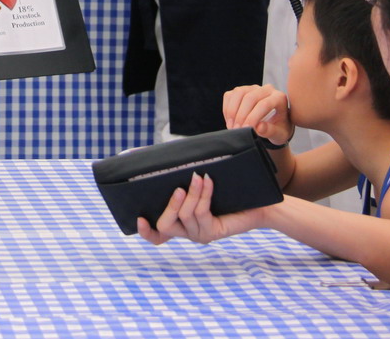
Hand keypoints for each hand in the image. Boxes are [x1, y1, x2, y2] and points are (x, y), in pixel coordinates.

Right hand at [136, 172, 266, 244]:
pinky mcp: (214, 232)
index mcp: (179, 222)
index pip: (158, 236)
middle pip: (165, 227)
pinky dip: (203, 195)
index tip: (140, 218)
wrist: (257, 202)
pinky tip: (208, 181)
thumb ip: (171, 170)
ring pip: (185, 216)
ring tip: (198, 176)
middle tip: (178, 188)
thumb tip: (132, 153)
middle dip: (170, 206)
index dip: (146, 231)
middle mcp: (187, 231)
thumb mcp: (192, 179)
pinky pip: (202, 213)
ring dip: (191, 194)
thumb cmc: (222, 186)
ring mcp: (200, 234)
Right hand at [222, 84, 292, 145]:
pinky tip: (230, 121)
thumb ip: (271, 131)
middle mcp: (267, 89)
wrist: (274, 124)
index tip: (246, 129)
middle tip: (237, 130)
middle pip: (250, 98)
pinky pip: (230, 96)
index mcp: (279, 98)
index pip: (264, 104)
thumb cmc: (278, 129)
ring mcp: (252, 88)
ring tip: (232, 127)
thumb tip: (259, 127)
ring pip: (238, 93)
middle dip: (241, 115)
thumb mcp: (279, 134)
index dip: (253, 117)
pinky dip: (227, 109)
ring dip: (232, 111)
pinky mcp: (241, 90)